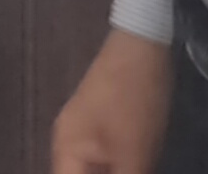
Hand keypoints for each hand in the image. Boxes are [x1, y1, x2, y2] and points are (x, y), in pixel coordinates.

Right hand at [50, 26, 173, 173]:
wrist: (143, 46)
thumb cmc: (133, 102)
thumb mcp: (133, 155)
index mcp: (65, 150)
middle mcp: (67, 141)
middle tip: (135, 170)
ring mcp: (83, 130)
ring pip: (92, 170)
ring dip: (114, 173)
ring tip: (138, 167)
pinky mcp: (102, 122)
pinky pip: (104, 159)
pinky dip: (117, 170)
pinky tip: (137, 167)